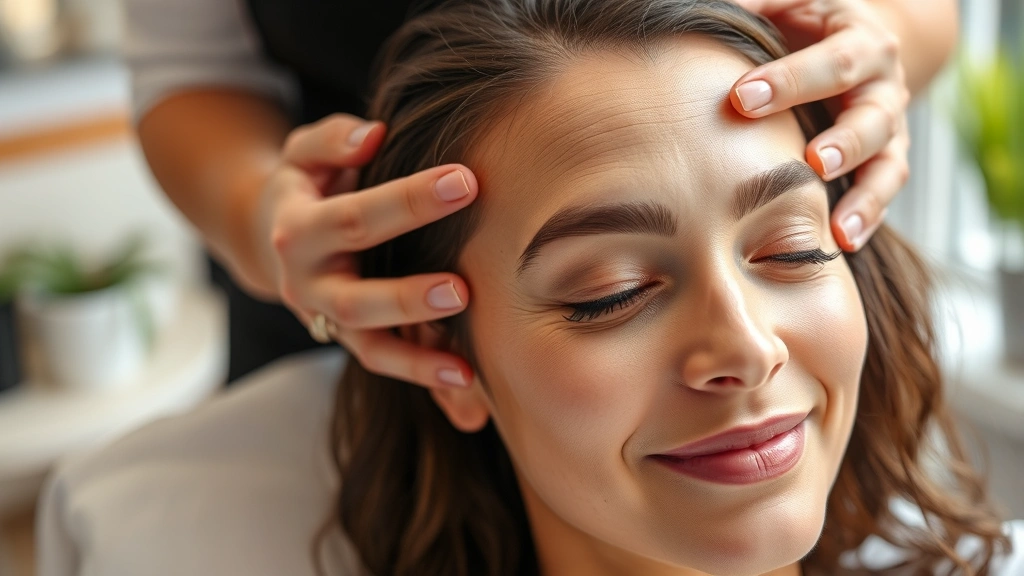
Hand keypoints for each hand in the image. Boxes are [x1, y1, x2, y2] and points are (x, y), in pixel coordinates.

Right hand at [256, 114, 476, 387]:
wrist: (274, 237)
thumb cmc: (309, 184)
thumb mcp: (304, 153)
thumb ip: (333, 139)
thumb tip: (372, 136)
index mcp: (297, 232)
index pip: (354, 218)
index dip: (408, 201)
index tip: (466, 181)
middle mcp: (307, 285)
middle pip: (355, 300)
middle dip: (408, 297)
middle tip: (463, 289)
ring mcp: (327, 320)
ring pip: (369, 347)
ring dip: (416, 359)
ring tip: (465, 365)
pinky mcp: (351, 341)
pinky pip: (387, 363)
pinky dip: (424, 377)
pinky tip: (467, 386)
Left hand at [730, 0, 910, 251]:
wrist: (857, 39)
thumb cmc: (807, 23)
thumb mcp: (790, 4)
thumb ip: (757, 5)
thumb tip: (700, 9)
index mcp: (860, 41)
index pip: (832, 61)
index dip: (790, 80)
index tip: (741, 99)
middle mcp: (882, 86)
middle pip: (871, 115)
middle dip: (842, 141)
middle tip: (811, 162)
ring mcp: (888, 126)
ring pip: (887, 162)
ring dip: (865, 196)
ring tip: (837, 228)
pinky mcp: (887, 158)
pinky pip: (885, 190)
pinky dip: (867, 217)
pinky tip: (842, 242)